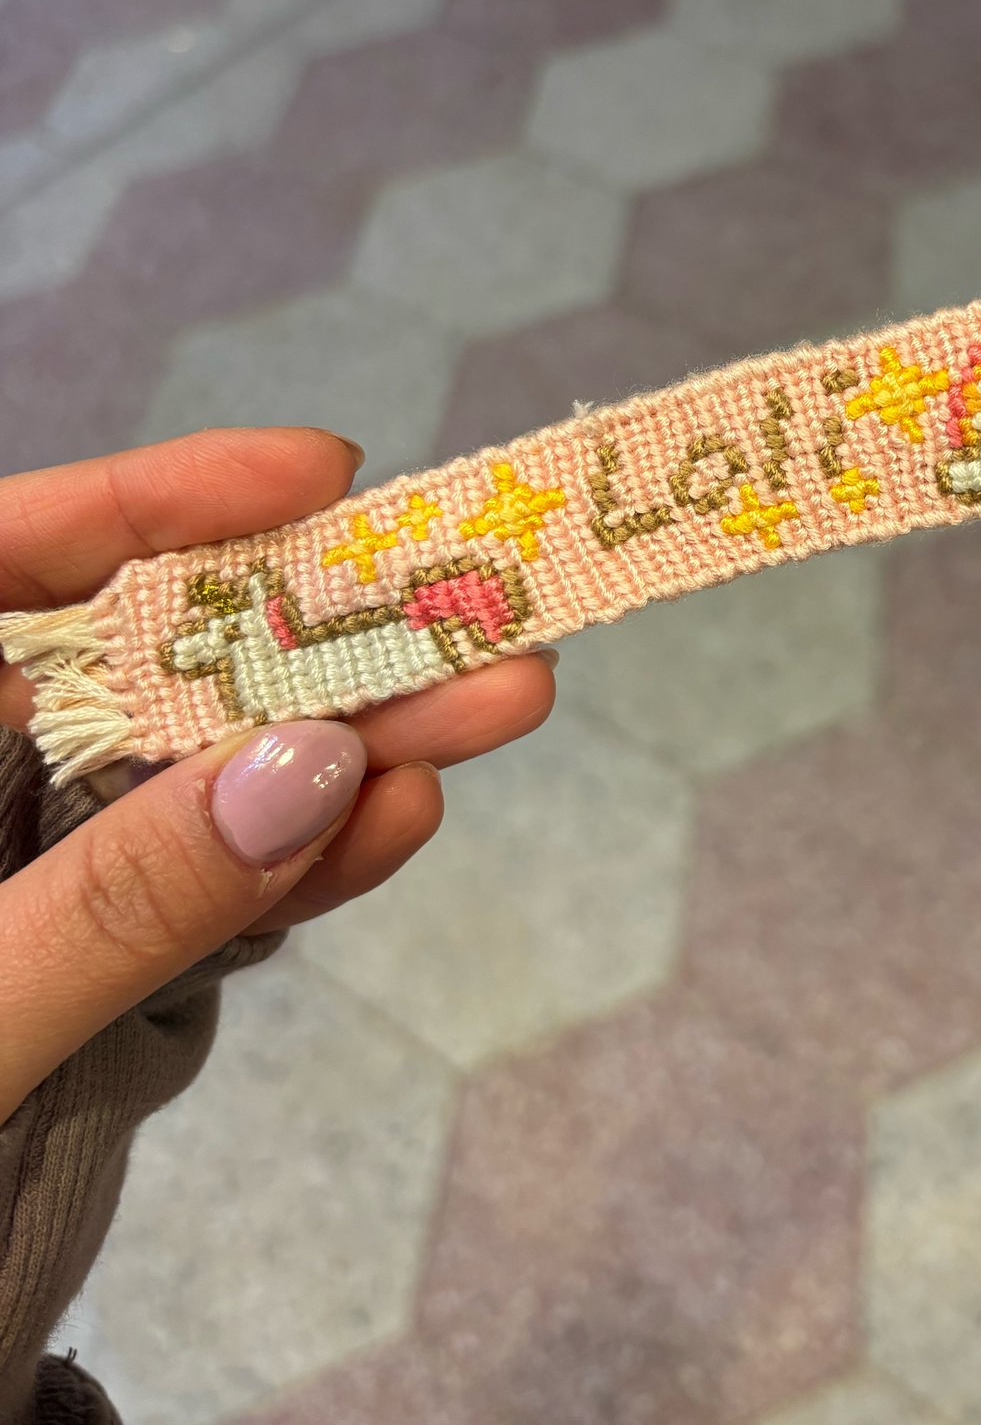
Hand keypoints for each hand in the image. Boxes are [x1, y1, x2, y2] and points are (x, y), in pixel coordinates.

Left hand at [0, 428, 554, 1122]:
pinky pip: (192, 888)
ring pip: (190, 776)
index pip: (0, 564)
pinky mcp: (69, 948)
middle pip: (135, 665)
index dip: (158, 503)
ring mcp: (14, 864)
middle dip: (313, 642)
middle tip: (475, 616)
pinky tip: (396, 824)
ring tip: (488, 715)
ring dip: (344, 750)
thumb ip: (111, 902)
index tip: (317, 477)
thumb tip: (304, 765)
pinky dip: (292, 864)